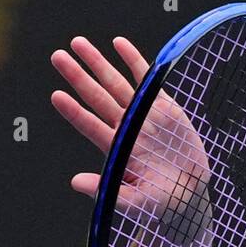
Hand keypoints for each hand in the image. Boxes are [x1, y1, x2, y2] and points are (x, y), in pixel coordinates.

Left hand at [50, 36, 211, 219]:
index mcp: (115, 149)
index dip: (73, 111)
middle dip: (77, 76)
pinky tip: (118, 43)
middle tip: (56, 56)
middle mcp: (124, 127)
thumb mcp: (134, 201)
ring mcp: (142, 114)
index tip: (56, 95)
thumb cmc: (160, 203)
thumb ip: (106, 190)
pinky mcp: (163, 107)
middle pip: (96, 97)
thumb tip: (74, 182)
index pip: (89, 125)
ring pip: (115, 83)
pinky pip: (146, 79)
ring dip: (97, 62)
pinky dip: (133, 60)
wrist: (189, 195)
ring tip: (77, 43)